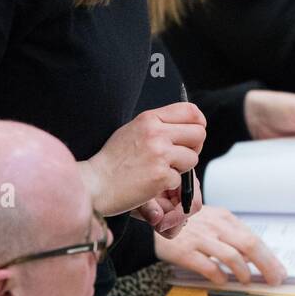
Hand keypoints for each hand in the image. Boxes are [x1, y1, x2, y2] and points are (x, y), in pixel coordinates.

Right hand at [81, 102, 204, 234]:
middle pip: (199, 134)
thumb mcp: (132, 130)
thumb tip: (188, 125)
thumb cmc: (113, 160)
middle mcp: (156, 133)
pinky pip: (180, 180)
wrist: (95, 184)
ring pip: (193, 158)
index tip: (194, 133)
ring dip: (181, 168)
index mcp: (149, 119)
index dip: (198, 123)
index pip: (190, 111)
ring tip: (160, 170)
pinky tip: (151, 183)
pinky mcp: (161, 176)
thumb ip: (158, 125)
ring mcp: (159, 154)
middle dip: (193, 147)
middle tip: (179, 156)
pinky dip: (168, 184)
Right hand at [153, 205, 286, 285]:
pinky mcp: (185, 250)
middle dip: (266, 265)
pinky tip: (222, 281)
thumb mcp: (213, 222)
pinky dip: (218, 276)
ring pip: (231, 256)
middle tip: (274, 280)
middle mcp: (215, 226)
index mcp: (225, 218)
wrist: (155, 222)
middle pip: (248, 245)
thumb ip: (233, 237)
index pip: (253, 238)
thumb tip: (254, 257)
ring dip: (243, 272)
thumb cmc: (188, 224)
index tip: (279, 271)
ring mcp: (200, 238)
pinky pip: (207, 266)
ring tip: (247, 280)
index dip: (269, 257)